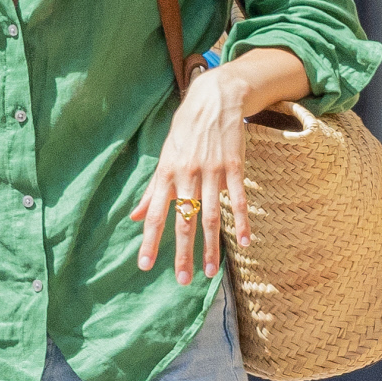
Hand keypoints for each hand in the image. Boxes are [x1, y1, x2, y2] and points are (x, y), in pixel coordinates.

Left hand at [129, 66, 249, 284]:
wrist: (214, 100)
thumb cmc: (185, 133)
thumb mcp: (164, 159)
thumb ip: (152, 191)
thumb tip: (136, 217)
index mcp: (167, 175)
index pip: (156, 215)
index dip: (151, 241)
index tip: (145, 266)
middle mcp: (187, 175)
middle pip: (183, 221)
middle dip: (181, 253)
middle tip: (182, 280)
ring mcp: (211, 172)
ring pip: (210, 215)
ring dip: (211, 246)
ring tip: (210, 272)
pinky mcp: (234, 167)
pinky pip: (238, 199)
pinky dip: (243, 221)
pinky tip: (245, 243)